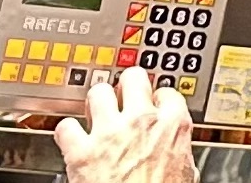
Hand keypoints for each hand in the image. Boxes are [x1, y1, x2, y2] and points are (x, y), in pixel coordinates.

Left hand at [55, 68, 194, 182]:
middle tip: (124, 95)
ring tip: (95, 111)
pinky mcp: (81, 151)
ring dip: (96, 102)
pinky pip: (66, 127)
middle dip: (127, 85)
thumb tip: (176, 153)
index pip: (167, 91)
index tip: (154, 101)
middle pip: (133, 78)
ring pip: (98, 92)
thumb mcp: (185, 172)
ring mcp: (109, 132)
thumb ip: (178, 151)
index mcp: (172, 125)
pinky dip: (66, 132)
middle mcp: (141, 120)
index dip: (158, 97)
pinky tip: (70, 138)